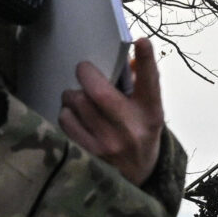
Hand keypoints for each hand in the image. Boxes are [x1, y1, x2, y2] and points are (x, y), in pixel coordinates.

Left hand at [61, 37, 164, 186]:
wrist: (137, 176)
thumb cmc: (140, 132)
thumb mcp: (148, 110)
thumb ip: (140, 84)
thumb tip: (125, 58)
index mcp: (150, 113)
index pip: (150, 83)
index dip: (147, 60)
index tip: (141, 41)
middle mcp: (130, 128)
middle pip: (99, 92)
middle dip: (86, 74)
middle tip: (84, 70)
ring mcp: (108, 144)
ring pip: (77, 103)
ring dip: (73, 95)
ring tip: (78, 97)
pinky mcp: (88, 154)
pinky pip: (66, 121)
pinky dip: (67, 113)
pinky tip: (74, 116)